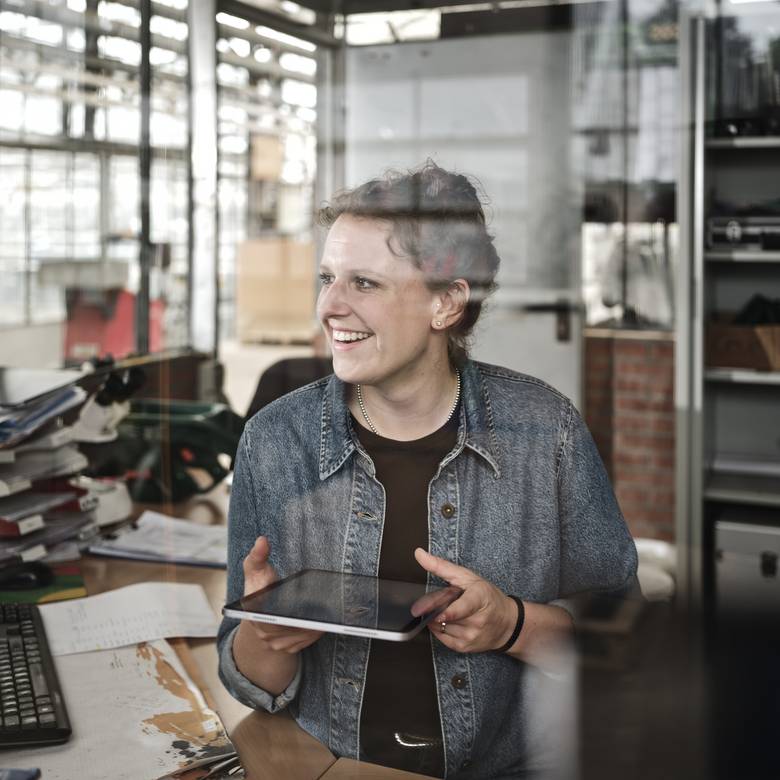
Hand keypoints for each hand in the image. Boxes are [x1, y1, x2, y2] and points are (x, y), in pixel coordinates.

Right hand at [240, 536, 322, 653]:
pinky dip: (318, 630)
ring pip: (301, 634)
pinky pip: (306, 640)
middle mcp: (262, 631)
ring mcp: (275, 642)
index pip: (268, 614)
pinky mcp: (289, 648)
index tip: (297, 603)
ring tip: (331, 611)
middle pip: (289, 626)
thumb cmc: (260, 587)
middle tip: (324, 606)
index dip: (283, 610)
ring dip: (316, 624)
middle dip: (306, 617)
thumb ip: (257, 556)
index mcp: (253, 611)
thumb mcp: (255, 570)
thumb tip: (262, 540)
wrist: (260, 614)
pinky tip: (328, 619)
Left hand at [414, 547, 517, 653]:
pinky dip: (439, 628)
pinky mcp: (465, 647)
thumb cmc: (488, 597)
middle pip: (444, 615)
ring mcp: (471, 636)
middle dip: (434, 607)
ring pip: (440, 626)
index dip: (450, 612)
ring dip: (437, 618)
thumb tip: (419, 554)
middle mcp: (477, 620)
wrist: (507, 624)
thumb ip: (441, 566)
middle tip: (439, 601)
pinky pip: (441, 637)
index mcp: (479, 598)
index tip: (439, 614)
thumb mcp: (468, 577)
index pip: (463, 607)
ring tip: (449, 610)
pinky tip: (448, 621)